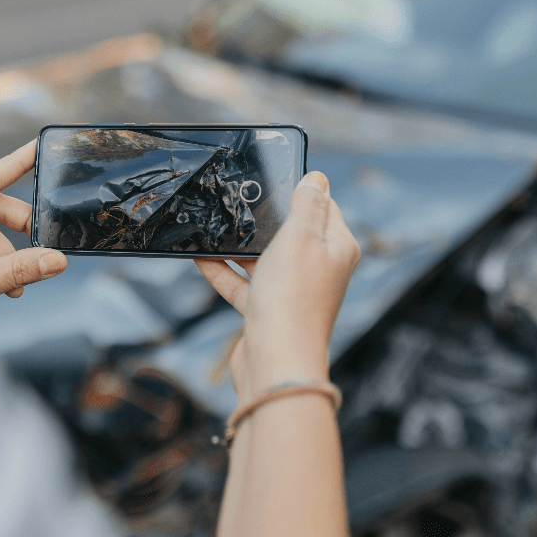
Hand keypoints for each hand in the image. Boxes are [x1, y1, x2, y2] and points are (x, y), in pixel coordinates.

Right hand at [195, 171, 359, 400]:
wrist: (275, 361)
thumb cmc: (292, 298)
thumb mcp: (301, 236)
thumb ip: (307, 204)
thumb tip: (317, 179)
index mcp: (336, 248)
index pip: (324, 207)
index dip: (301, 191)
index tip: (274, 175)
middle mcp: (318, 269)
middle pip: (292, 232)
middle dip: (265, 217)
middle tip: (239, 197)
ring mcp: (292, 292)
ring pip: (264, 259)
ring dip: (239, 245)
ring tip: (214, 224)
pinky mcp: (267, 311)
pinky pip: (243, 284)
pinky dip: (223, 272)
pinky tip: (200, 258)